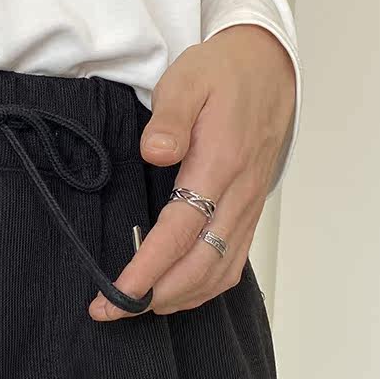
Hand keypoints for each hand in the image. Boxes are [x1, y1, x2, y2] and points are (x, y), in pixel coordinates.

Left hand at [89, 23, 295, 319]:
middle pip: (200, 265)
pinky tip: (174, 291)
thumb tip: (156, 152)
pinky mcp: (249, 211)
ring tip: (137, 306)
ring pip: (219, 272)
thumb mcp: (188, 80)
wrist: (268, 68)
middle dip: (155, 296)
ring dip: (179, 297)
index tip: (116, 292)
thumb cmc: (222, 75)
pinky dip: (202, 287)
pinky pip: (231, 263)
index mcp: (220, 165)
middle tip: (111, 309)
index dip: (146, 269)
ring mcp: (248, 206)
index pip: (178, 233)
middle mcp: (239, 194)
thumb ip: (170, 117)